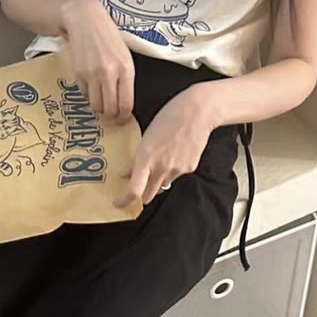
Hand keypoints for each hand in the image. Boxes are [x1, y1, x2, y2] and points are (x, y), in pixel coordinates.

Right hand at [61, 0, 134, 123]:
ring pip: (95, 105)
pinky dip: (89, 96)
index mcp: (126, 69)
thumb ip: (125, 78)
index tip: (122, 120)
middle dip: (111, 118)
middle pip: (109, 109)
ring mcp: (92, 74)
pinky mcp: (78, 73)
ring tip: (102, 103)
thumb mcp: (125, 55)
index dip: (124, 117)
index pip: (126, 103)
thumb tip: (124, 103)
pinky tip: (92, 87)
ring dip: (99, 108)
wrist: (85, 20)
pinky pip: (84, 94)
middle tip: (112, 119)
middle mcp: (109, 73)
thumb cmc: (108, 37)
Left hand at [117, 85, 217, 206]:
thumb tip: (126, 173)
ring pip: (163, 185)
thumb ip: (137, 158)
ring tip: (161, 160)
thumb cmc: (169, 118)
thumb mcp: (146, 136)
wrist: (197, 113)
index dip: (124, 201)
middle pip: (148, 195)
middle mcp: (161, 168)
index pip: (134, 190)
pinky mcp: (189, 169)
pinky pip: (176, 176)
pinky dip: (172, 170)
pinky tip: (175, 153)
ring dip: (157, 180)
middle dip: (142, 195)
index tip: (118, 203)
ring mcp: (177, 170)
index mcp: (146, 158)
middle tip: (137, 190)